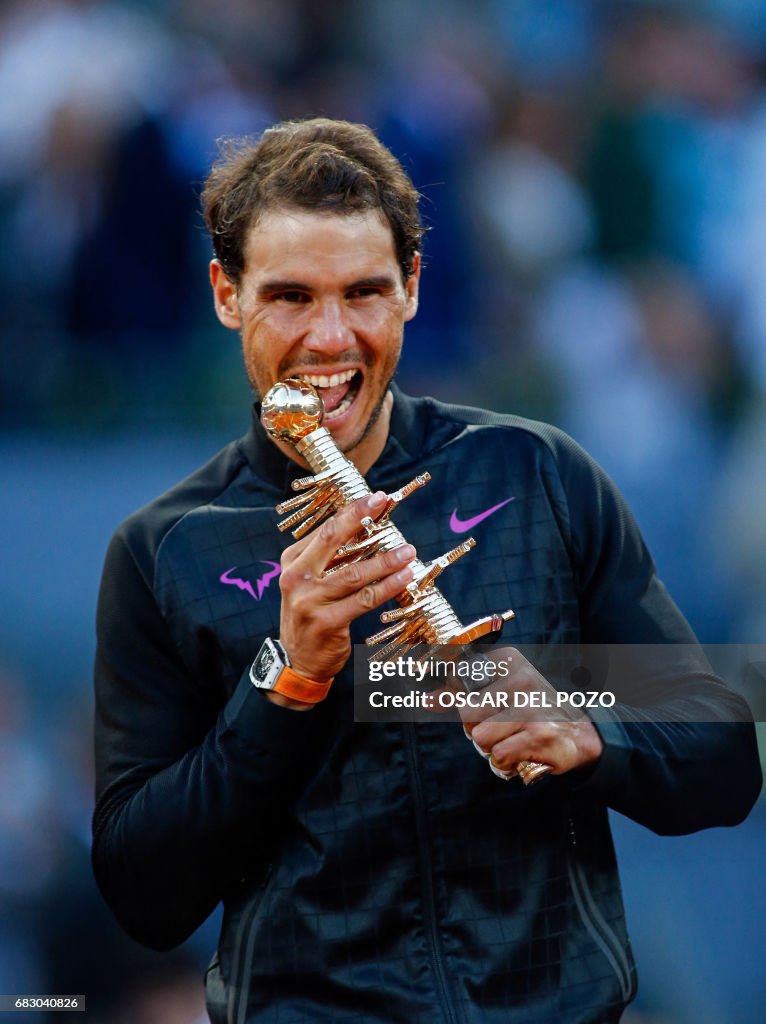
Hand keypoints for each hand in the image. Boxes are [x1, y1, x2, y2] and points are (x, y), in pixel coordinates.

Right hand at [277, 491, 415, 686]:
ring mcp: (309, 601)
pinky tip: (405, 577)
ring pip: (355, 573)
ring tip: (409, 551)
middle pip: (333, 540)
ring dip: (386, 560)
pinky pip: (364, 599)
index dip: (351, 511)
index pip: (324, 530)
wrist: (298, 660)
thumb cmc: (312, 613)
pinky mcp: (327, 622)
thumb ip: (331, 557)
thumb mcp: (310, 581)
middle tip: (383, 502)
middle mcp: (296, 578)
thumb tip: (366, 527)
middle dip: (360, 517)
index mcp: (292, 561)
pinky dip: (388, 587)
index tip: (374, 497)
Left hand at [463, 647, 602, 775]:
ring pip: (480, 737)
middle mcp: (521, 680)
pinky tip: (521, 754)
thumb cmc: (531, 712)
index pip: (459, 680)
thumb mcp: (499, 691)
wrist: (579, 735)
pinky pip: (498, 756)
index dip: (464, 702)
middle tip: (501, 729)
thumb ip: (460, 695)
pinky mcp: (540, 736)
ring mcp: (532, 708)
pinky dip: (505, 763)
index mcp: (509, 660)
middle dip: (477, 729)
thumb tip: (427, 701)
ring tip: (512, 741)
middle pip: (466, 712)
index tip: (484, 708)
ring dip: (492, 748)